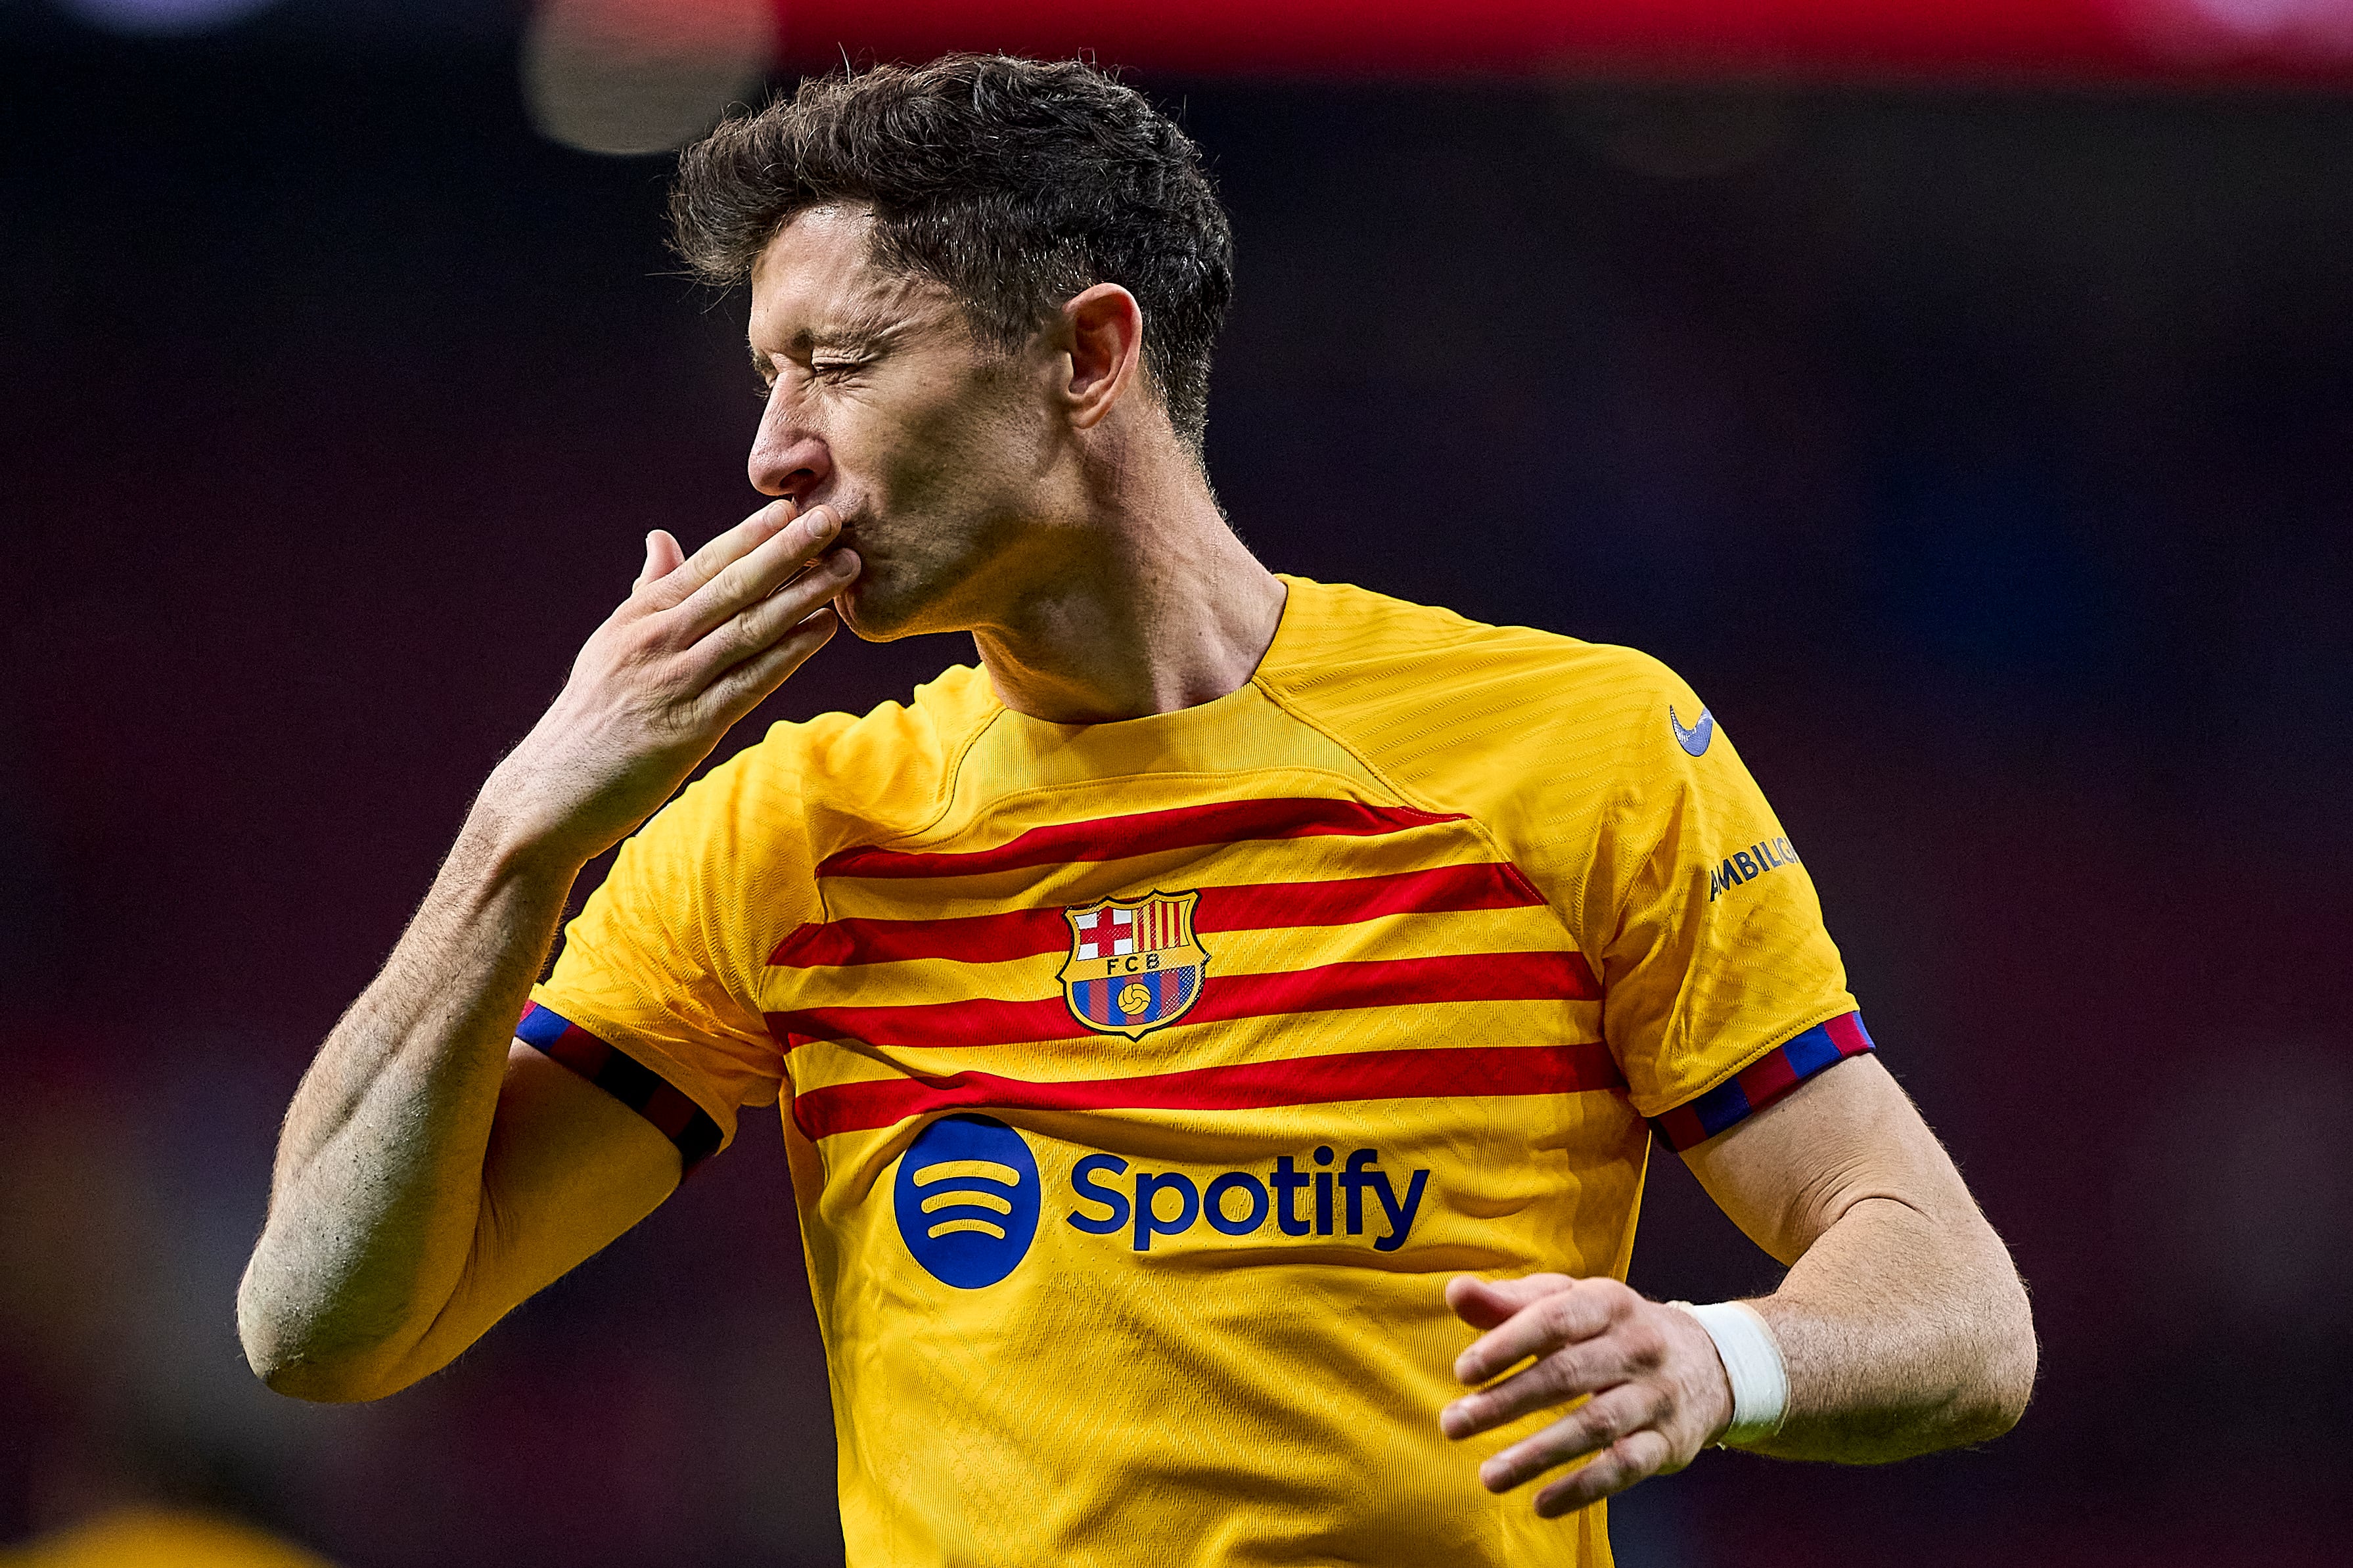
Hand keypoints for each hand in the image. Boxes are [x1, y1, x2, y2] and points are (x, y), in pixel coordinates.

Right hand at [480, 498, 858, 865]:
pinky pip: (751, 682)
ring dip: (802, 594)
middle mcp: (657, 641)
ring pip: (750, 628)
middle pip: (733, 586)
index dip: (749, 535)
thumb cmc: (589, 718)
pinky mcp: (692, 727)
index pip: (704, 566)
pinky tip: (823, 628)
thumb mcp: (612, 643)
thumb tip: (662, 539)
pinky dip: (790, 653)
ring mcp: (675, 682)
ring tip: (845, 566)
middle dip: (786, 550)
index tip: (789, 507)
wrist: (551, 793)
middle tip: (831, 518)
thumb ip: (648, 593)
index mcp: (639, 617)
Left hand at [1439, 1274, 1732, 1517]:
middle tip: (1453, 1424)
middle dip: (1506, 1401)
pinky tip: (1540, 1503)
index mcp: (1608, 1302)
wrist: (1708, 1362)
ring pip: (1596, 1425)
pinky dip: (1582, 1488)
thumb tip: (1455, 1293)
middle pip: (1568, 1374)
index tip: (1463, 1371)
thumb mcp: (1570, 1303)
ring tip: (1488, 1476)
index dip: (1508, 1344)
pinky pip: (1625, 1468)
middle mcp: (1637, 1347)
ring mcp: (1656, 1396)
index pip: (1556, 1317)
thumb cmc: (1612, 1329)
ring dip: (1538, 1453)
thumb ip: (1509, 1303)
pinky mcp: (1668, 1443)